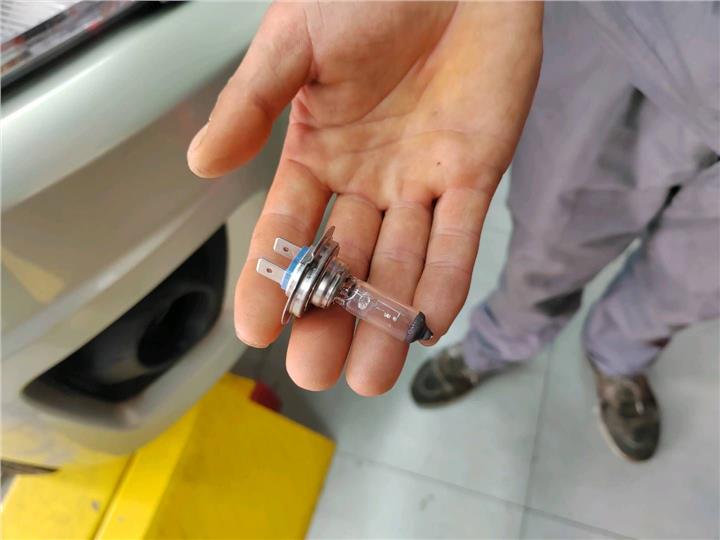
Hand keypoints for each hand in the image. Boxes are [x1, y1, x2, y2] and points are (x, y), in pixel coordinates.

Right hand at [187, 1, 542, 394]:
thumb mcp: (294, 41)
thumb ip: (252, 103)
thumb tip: (201, 164)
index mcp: (319, 149)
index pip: (287, 227)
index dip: (270, 278)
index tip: (255, 331)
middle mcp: (369, 177)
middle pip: (345, 260)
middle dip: (332, 316)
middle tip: (317, 372)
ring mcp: (423, 180)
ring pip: (402, 262)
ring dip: (387, 317)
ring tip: (371, 374)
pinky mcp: (476, 172)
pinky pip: (461, 236)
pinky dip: (446, 279)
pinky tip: (429, 323)